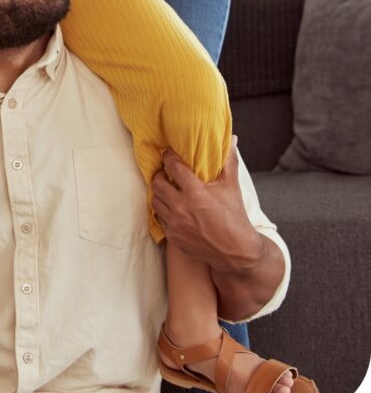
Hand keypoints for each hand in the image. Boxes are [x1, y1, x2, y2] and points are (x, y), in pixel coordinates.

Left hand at [152, 137, 262, 275]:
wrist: (236, 253)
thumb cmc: (234, 217)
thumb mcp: (231, 187)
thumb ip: (228, 161)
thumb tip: (231, 139)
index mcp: (195, 193)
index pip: (172, 166)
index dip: (168, 157)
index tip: (169, 154)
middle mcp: (182, 208)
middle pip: (157, 183)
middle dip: (160, 175)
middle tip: (165, 172)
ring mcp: (175, 224)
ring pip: (155, 200)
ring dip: (159, 192)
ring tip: (167, 188)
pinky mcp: (173, 237)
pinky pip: (159, 218)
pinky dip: (163, 210)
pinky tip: (171, 206)